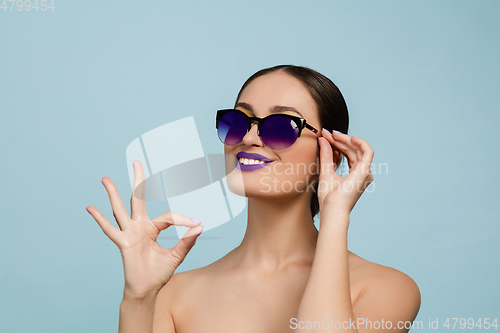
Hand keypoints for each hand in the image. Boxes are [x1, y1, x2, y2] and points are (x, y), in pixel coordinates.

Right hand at [86, 160, 202, 298]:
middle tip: (136, 161)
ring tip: (105, 179)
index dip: (183, 220)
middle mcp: (139, 227)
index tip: (197, 223)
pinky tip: (91, 208)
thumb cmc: (158, 273)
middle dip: (138, 180)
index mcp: (152, 229)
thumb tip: (199, 227)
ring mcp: (129, 234)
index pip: (168, 217)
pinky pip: (110, 230)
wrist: (146, 290)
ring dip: (113, 194)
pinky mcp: (123, 243)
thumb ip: (187, 242)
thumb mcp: (176, 256)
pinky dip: (100, 219)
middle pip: (138, 199)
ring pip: (120, 209)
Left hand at [317, 129, 373, 213]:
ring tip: (333, 135)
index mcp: (355, 175)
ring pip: (358, 149)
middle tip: (328, 133)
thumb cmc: (329, 197)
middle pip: (353, 150)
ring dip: (345, 140)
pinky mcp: (365, 171)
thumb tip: (323, 139)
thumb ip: (326, 155)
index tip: (326, 136)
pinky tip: (349, 137)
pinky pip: (367, 151)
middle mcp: (362, 173)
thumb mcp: (325, 171)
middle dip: (340, 140)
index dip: (338, 143)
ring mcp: (365, 172)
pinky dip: (360, 142)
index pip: (348, 154)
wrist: (332, 209)